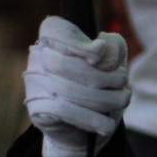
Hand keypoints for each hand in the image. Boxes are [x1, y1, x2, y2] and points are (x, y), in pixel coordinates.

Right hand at [23, 16, 129, 156]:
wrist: (83, 128)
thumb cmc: (100, 86)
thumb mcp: (114, 62)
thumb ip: (113, 47)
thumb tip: (100, 49)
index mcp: (52, 38)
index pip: (54, 28)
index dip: (79, 43)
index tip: (100, 54)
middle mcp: (38, 57)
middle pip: (67, 64)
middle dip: (105, 76)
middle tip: (122, 83)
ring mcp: (35, 84)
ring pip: (71, 90)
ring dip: (107, 99)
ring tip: (121, 100)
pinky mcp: (37, 109)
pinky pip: (66, 112)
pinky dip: (93, 119)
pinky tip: (107, 124)